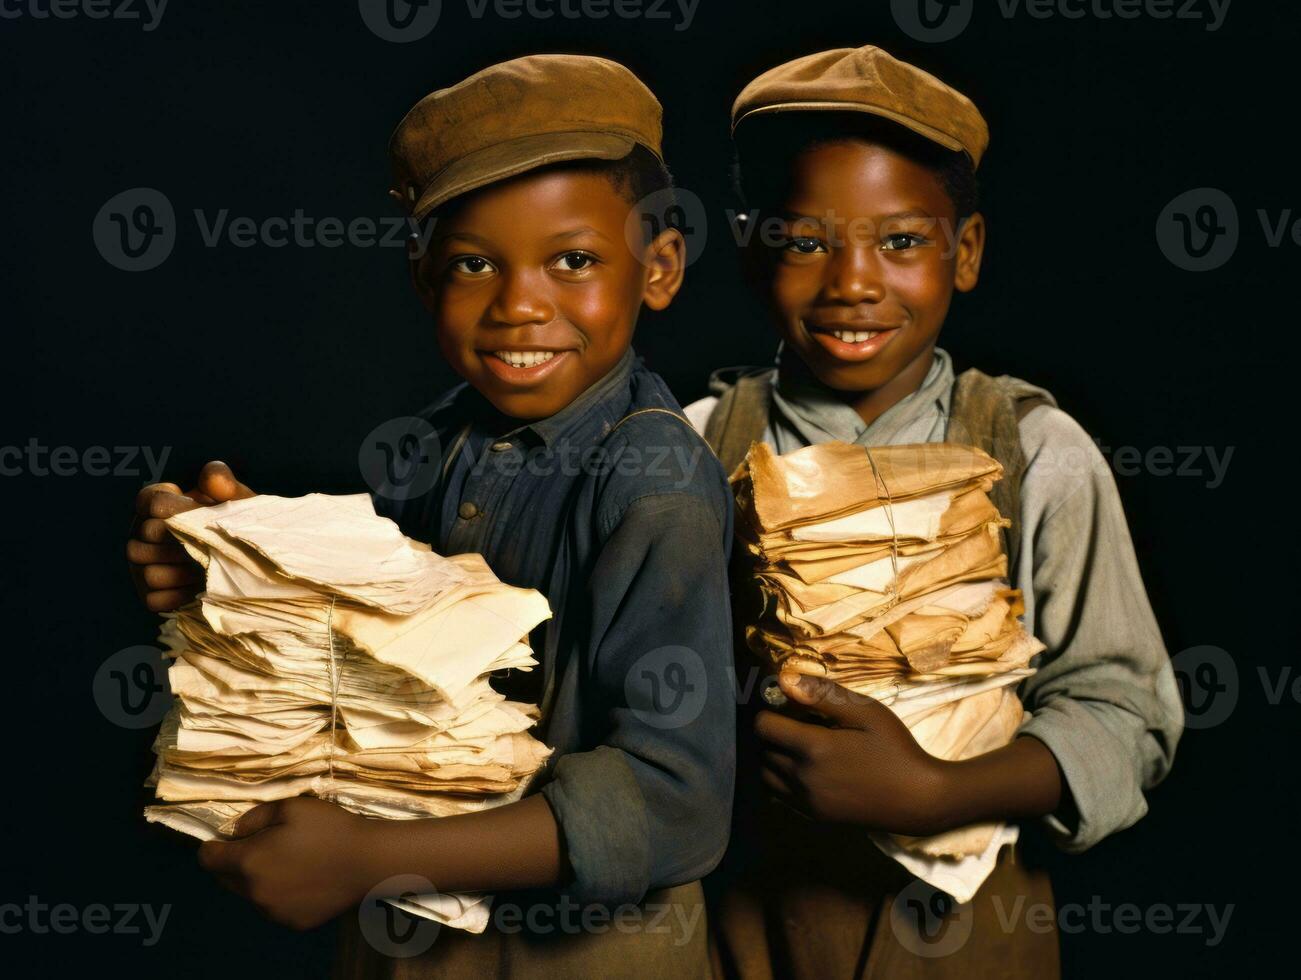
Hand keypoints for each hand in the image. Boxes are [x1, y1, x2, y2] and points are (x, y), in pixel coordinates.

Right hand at [127, 461, 255, 611]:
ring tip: (207, 569)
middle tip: (206, 545)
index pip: (149, 499)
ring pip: (149, 570)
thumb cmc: (239, 527)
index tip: (196, 508)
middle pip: (146, 533)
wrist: (252, 566)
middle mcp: (143, 536)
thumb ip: (225, 484)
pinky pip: (155, 599)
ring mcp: (142, 567)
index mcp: (159, 507)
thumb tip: (212, 476)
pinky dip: (179, 596)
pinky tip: (200, 590)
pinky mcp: (150, 596)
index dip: (172, 504)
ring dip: (181, 572)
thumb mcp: (239, 503)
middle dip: (179, 539)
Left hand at [197, 797, 374, 930]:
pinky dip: (279, 894)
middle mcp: (254, 892)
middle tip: (261, 845)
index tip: (225, 838)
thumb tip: (235, 831)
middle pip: (225, 880)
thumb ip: (255, 817)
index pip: (208, 859)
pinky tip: (304, 879)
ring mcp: (273, 911)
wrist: (368, 861)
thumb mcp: (291, 807)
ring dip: (257, 880)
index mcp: (249, 861)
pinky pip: (274, 907)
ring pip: (250, 895)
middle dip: (233, 863)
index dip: (212, 846)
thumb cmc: (330, 828)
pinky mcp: (292, 922)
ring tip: (289, 862)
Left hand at [754, 671, 949, 834]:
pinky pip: (782, 797)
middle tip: (799, 725)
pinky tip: (811, 771)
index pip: (763, 727)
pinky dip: (785, 782)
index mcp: (814, 749)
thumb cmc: (895, 749)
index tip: (788, 707)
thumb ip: (823, 695)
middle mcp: (803, 778)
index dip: (770, 712)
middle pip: (763, 751)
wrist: (919, 799)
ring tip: (801, 748)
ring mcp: (808, 802)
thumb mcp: (866, 712)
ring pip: (768, 777)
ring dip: (775, 760)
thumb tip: (784, 679)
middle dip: (774, 735)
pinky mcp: (816, 817)